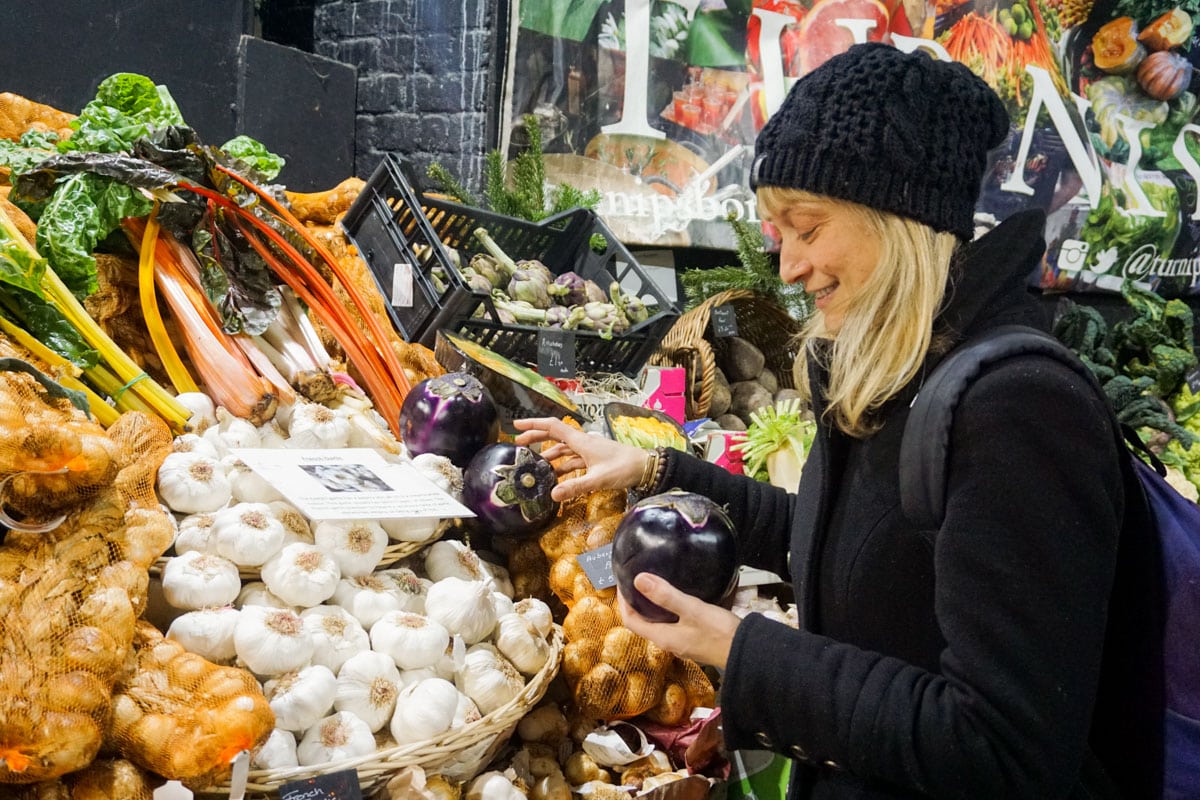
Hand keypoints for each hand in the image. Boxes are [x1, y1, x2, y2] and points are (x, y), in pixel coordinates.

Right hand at [512, 416, 649, 501]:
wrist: (646, 467)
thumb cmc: (624, 468)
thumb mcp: (598, 479)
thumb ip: (575, 487)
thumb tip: (553, 495)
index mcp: (581, 441)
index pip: (552, 427)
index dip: (533, 425)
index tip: (517, 426)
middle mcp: (583, 442)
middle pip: (554, 436)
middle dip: (536, 438)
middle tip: (519, 444)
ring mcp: (589, 450)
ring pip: (563, 449)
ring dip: (548, 454)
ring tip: (534, 462)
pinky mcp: (594, 459)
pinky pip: (573, 459)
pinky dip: (562, 465)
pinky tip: (556, 475)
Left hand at [617, 573, 740, 669]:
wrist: (746, 651)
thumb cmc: (718, 632)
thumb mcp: (691, 610)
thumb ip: (666, 596)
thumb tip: (638, 580)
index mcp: (663, 637)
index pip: (631, 621)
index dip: (623, 603)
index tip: (622, 584)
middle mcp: (669, 642)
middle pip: (643, 623)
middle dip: (636, 603)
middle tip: (635, 582)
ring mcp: (682, 642)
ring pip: (658, 623)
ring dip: (651, 606)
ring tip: (654, 586)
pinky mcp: (694, 639)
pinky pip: (672, 623)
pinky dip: (667, 609)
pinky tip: (676, 597)